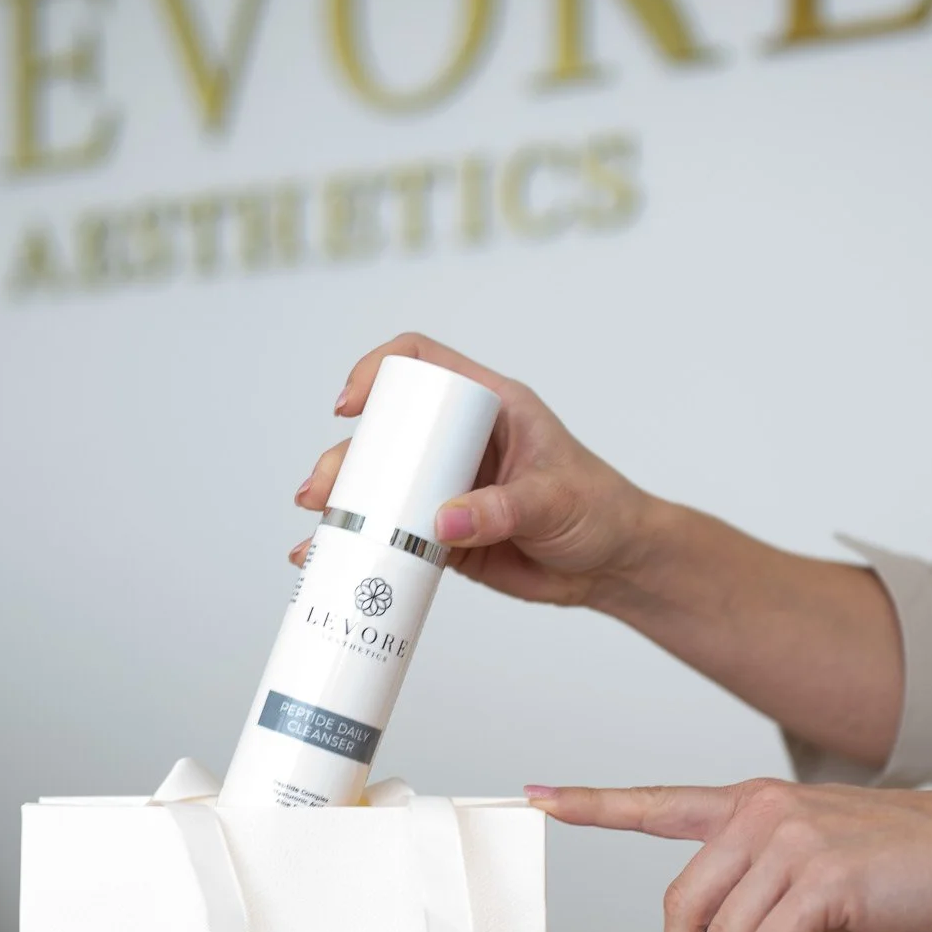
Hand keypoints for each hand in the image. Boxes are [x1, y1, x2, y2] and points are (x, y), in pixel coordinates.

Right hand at [291, 332, 653, 606]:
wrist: (613, 567)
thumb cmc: (600, 510)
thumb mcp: (554, 501)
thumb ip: (501, 510)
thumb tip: (441, 523)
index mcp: (490, 408)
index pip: (424, 365)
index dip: (381, 371)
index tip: (352, 405)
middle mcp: (461, 442)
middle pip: (387, 433)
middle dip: (346, 457)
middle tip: (321, 491)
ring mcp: (447, 487)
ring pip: (381, 485)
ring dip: (343, 503)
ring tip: (317, 529)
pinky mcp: (444, 534)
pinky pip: (393, 534)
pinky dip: (361, 546)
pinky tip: (329, 560)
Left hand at [524, 777, 931, 931]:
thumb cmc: (905, 861)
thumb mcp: (819, 859)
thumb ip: (766, 885)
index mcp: (748, 802)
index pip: (655, 802)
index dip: (591, 805)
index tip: (536, 796)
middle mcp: (758, 813)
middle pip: (679, 906)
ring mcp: (788, 842)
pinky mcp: (820, 881)